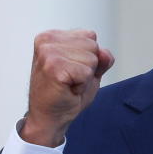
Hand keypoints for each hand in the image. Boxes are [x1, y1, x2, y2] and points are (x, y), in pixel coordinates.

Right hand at [21, 29, 114, 146]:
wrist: (49, 118)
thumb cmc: (65, 94)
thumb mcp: (88, 71)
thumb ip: (100, 58)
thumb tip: (105, 54)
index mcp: (52, 37)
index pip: (90, 36)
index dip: (88, 58)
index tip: (71, 71)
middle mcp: (47, 41)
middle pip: (93, 46)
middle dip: (88, 67)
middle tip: (70, 80)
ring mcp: (49, 53)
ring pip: (92, 59)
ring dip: (85, 77)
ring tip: (68, 84)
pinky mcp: (54, 67)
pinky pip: (87, 73)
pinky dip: (82, 86)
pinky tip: (67, 90)